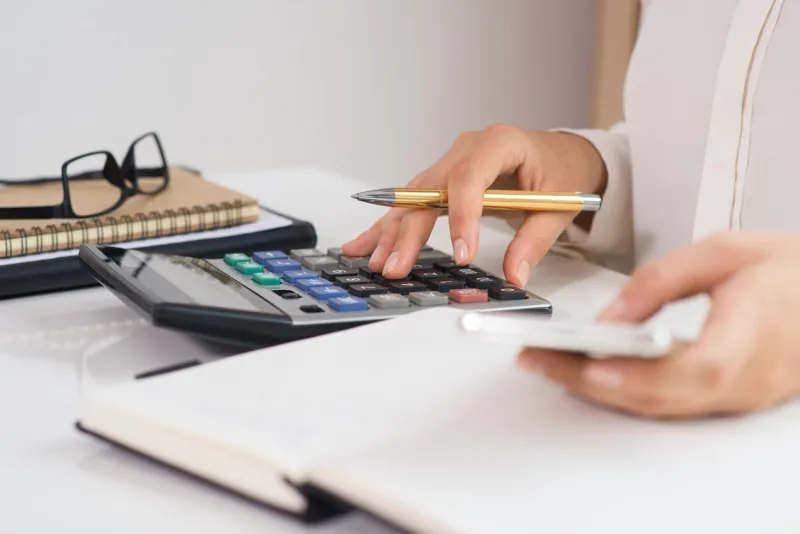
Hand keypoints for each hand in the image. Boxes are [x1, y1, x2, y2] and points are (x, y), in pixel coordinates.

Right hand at [341, 124, 606, 285]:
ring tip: (375, 262)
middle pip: (429, 190)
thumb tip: (514, 275)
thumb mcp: (558, 206)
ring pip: (412, 197)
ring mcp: (450, 162)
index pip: (470, 177)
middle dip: (410, 231)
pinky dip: (390, 225)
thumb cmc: (561, 172)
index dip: (462, 216)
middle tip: (397, 266)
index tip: (462, 253)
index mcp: (500, 144)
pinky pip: (412, 202)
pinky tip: (363, 244)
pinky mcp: (442, 180)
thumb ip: (534, 241)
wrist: (561, 154)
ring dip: (392, 231)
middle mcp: (467, 148)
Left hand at [518, 232, 799, 418]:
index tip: (587, 364)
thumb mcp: (725, 251)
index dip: (638, 374)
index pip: (692, 368)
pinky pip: (668, 403)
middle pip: (658, 396)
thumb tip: (611, 316)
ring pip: (657, 407)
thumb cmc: (790, 269)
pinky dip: (623, 392)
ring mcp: (736, 396)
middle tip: (535, 359)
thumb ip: (663, 280)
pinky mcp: (726, 398)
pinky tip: (588, 373)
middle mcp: (744, 379)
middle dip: (587, 381)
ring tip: (547, 363)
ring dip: (597, 390)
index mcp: (751, 335)